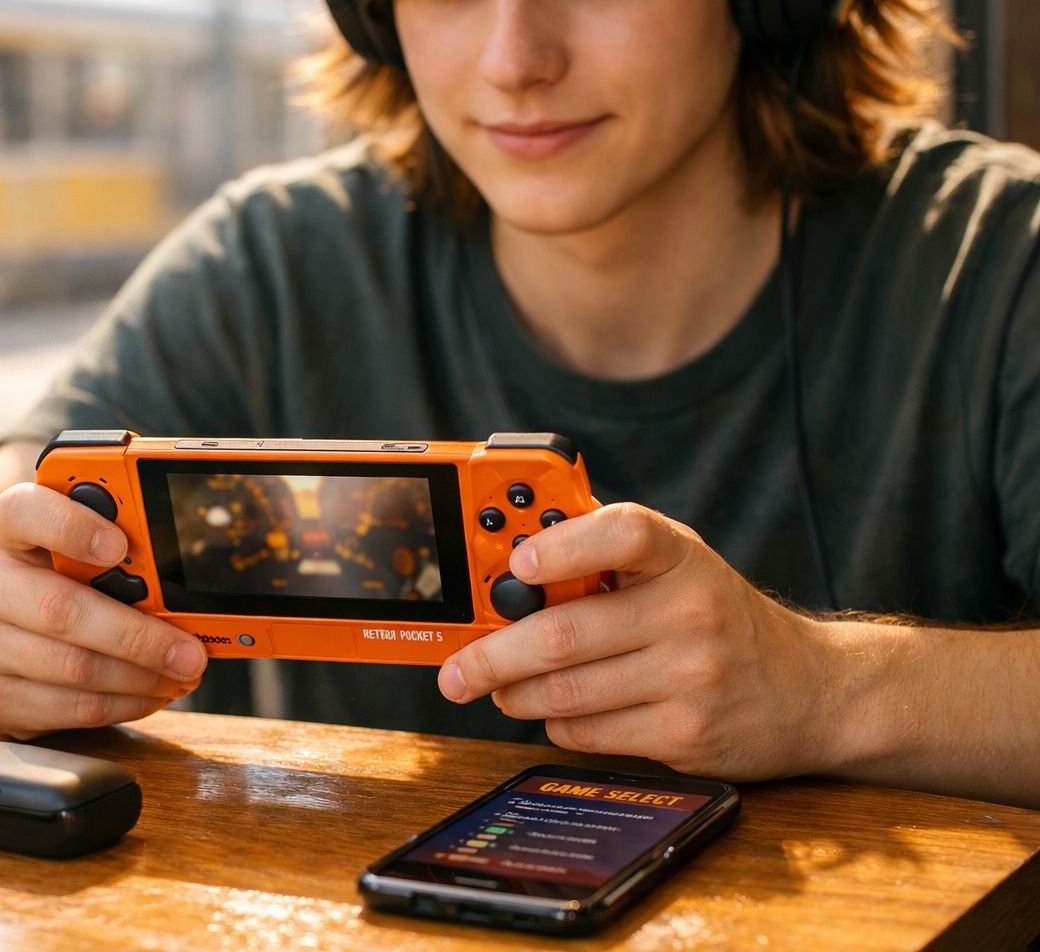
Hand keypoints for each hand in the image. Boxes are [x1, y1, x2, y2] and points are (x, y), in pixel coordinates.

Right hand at [0, 482, 206, 738]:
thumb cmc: (46, 574)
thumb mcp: (66, 542)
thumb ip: (109, 543)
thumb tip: (177, 577)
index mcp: (3, 528)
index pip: (25, 512)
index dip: (71, 527)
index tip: (119, 545)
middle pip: (62, 610)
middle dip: (138, 635)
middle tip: (188, 651)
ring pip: (74, 668)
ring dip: (140, 677)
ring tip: (181, 675)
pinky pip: (70, 708)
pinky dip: (123, 704)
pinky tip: (151, 693)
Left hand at [438, 502, 836, 779]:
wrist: (810, 690)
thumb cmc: (719, 616)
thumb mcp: (677, 564)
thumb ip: (604, 547)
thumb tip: (514, 545)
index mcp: (681, 557)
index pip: (623, 533)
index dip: (562, 547)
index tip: (517, 563)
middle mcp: (691, 612)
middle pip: (562, 633)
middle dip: (492, 654)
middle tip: (457, 668)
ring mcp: (691, 677)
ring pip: (565, 691)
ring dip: (514, 694)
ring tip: (496, 689)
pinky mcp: (686, 735)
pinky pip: (587, 732)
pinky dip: (556, 724)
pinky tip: (558, 711)